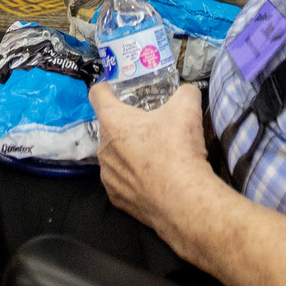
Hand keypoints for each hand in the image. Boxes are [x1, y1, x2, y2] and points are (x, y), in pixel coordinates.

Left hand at [91, 82, 213, 246]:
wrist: (182, 200)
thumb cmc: (178, 149)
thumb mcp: (188, 107)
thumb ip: (185, 91)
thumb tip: (187, 91)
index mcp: (114, 122)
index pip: (97, 94)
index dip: (107, 86)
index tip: (118, 87)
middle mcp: (103, 149)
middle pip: (110, 127)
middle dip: (128, 122)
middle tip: (151, 122)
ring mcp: (107, 176)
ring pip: (115, 155)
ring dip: (130, 150)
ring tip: (157, 152)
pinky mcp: (116, 198)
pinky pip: (122, 179)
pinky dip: (135, 176)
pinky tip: (155, 177)